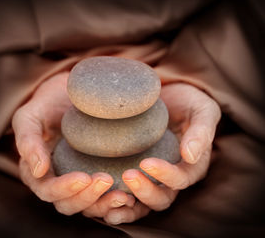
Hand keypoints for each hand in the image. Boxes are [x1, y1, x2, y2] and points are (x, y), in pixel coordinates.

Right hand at [12, 71, 133, 216]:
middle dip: (87, 196)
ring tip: (123, 196)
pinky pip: (104, 196)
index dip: (63, 188)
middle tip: (106, 180)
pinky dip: (115, 200)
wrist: (68, 96)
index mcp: (38, 173)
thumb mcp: (29, 117)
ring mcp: (78, 181)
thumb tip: (38, 170)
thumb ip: (28, 141)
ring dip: (104, 204)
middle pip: (69, 203)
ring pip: (89, 205)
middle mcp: (58, 181)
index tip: (83, 178)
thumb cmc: (46, 106)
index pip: (47, 190)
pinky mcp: (96, 176)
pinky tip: (131, 195)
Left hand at [102, 83, 220, 224]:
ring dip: (127, 206)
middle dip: (145, 191)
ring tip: (109, 203)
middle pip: (161, 198)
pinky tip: (98, 197)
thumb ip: (201, 132)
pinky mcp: (136, 172)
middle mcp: (172, 177)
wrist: (171, 96)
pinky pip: (127, 193)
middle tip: (128, 175)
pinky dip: (114, 200)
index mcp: (192, 166)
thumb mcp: (202, 110)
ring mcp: (153, 177)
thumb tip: (191, 156)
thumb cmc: (189, 102)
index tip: (146, 162)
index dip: (165, 175)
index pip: (181, 178)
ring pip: (143, 203)